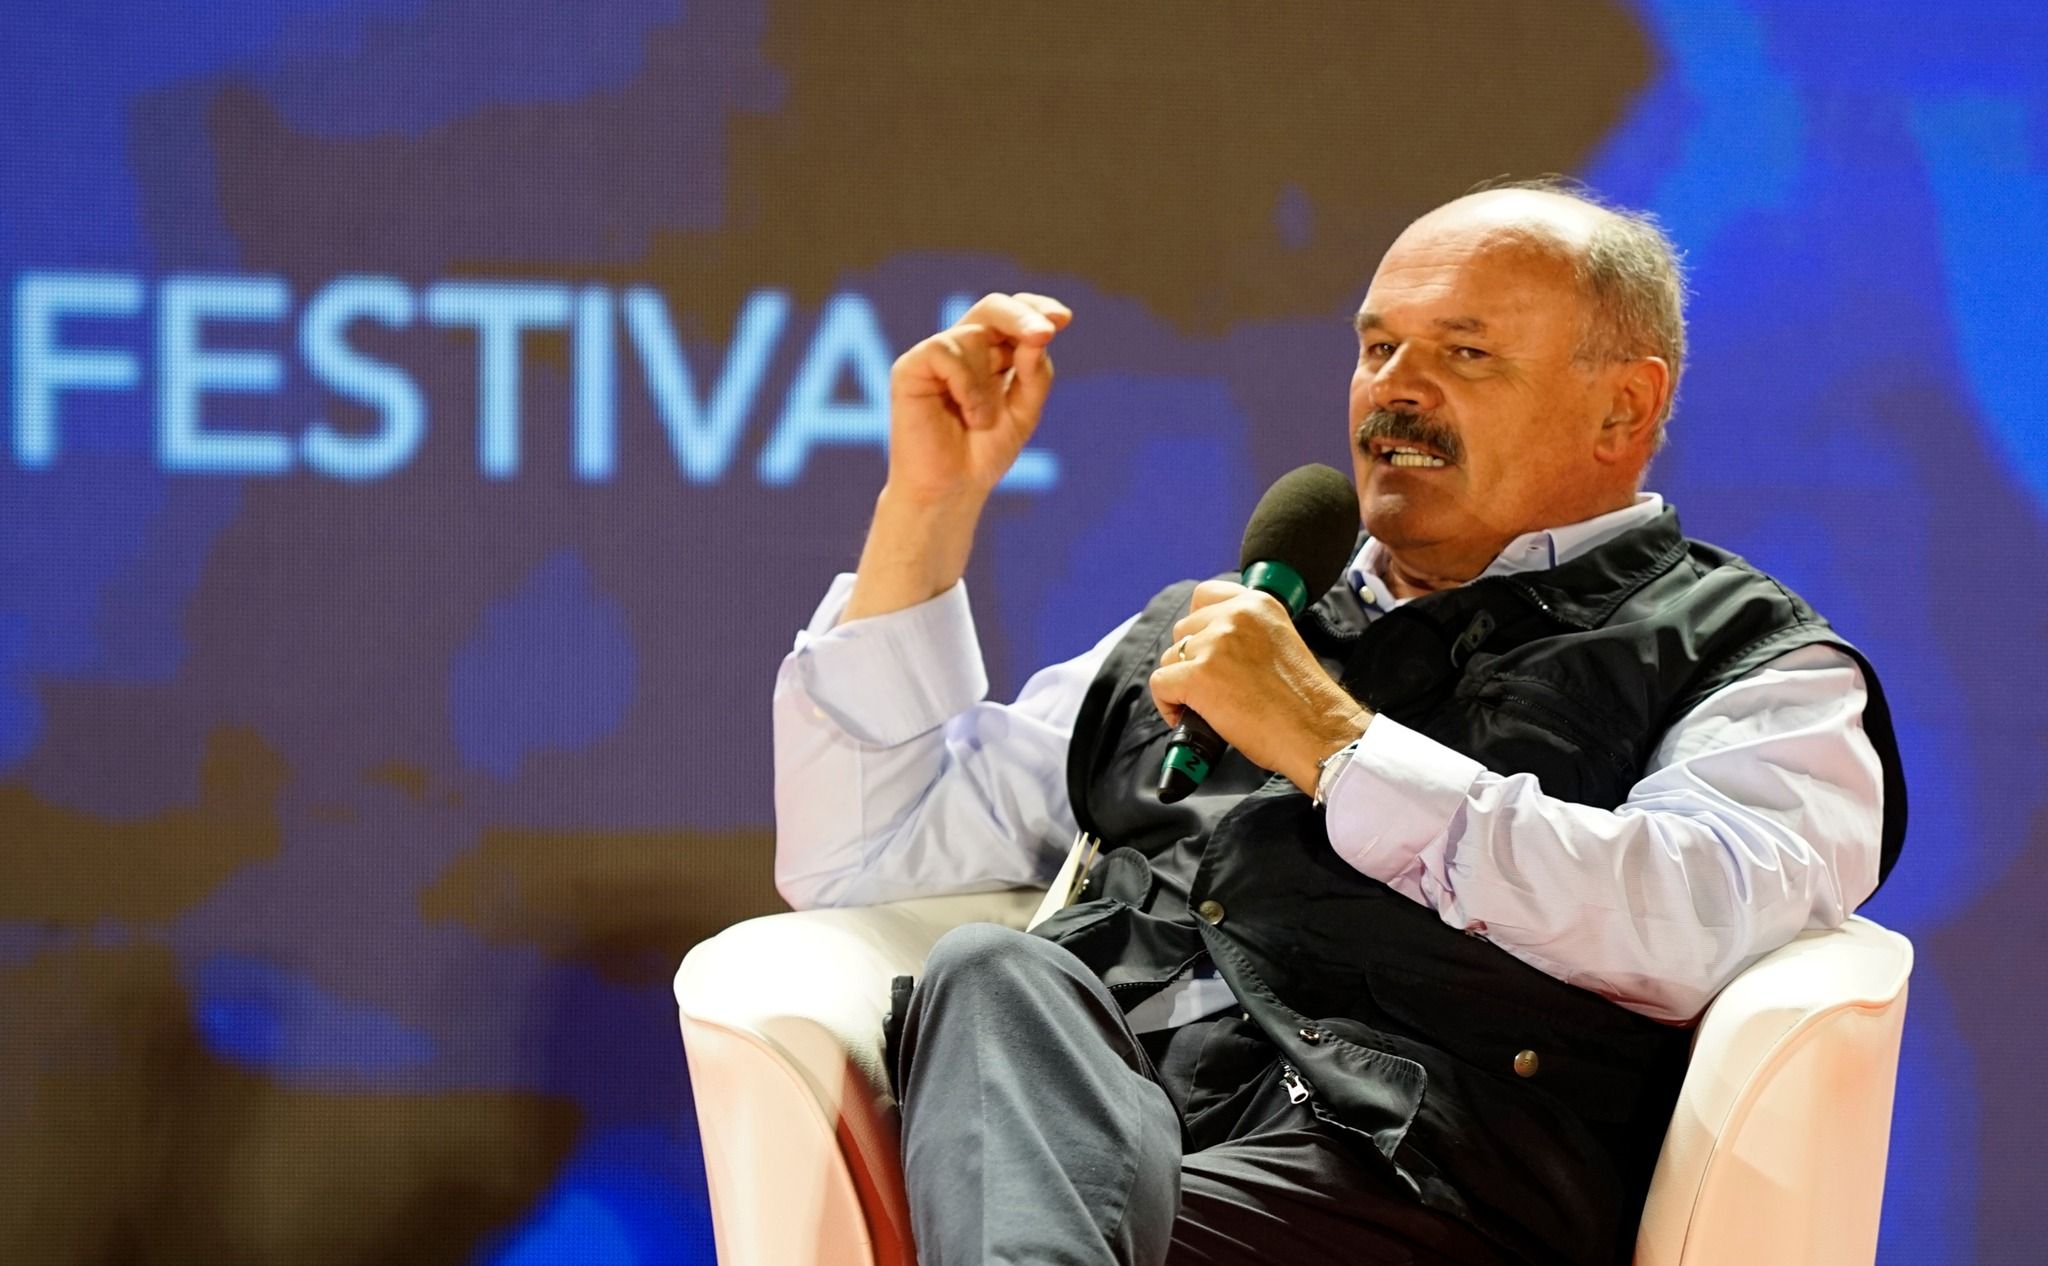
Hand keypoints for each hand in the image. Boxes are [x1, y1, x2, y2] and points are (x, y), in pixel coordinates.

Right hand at [887, 292, 1071, 506]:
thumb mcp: (1025, 411)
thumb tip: (1038, 333)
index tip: (1063, 320)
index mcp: (992, 354)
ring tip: (982, 421)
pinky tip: (968, 416)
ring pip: (974, 335)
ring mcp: (935, 356)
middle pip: (993, 307)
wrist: (952, 490)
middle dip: (1022, 317)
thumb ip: (1035, 373)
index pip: (1013, 313)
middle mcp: (963, 348)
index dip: (1035, 307)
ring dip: (989, 383)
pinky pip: (946, 351)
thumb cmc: (984, 453)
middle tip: (1045, 334)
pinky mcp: (910, 367)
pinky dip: (967, 385)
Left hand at [1149, 580, 1371, 792]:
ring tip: (1205, 706)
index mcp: (1258, 604)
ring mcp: (1215, 644)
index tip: (1205, 648)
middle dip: (1190, 659)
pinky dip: (1168, 705)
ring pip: (1169, 658)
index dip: (1198, 626)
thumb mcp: (1281, 641)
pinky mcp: (1199, 676)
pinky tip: (1188, 718)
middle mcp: (1235, 616)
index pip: (1204, 596)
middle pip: (1182, 630)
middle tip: (1211, 686)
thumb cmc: (1304, 701)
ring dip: (1180, 683)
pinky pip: (1160, 685)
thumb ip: (1248, 633)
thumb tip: (1212, 645)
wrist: (1318, 732)